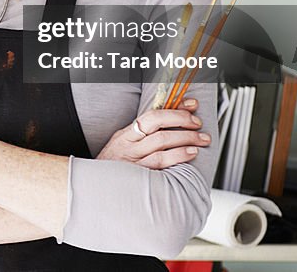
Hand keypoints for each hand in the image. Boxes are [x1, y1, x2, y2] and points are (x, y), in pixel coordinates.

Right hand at [96, 98, 210, 168]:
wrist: (97, 189)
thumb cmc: (114, 168)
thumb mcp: (124, 146)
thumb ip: (144, 135)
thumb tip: (172, 121)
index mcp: (126, 134)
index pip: (152, 114)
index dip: (174, 109)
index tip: (192, 106)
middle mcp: (128, 144)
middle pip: (157, 124)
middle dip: (182, 121)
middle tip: (198, 125)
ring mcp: (133, 159)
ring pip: (161, 142)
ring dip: (185, 139)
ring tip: (200, 140)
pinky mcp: (139, 175)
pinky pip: (160, 163)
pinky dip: (177, 156)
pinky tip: (189, 154)